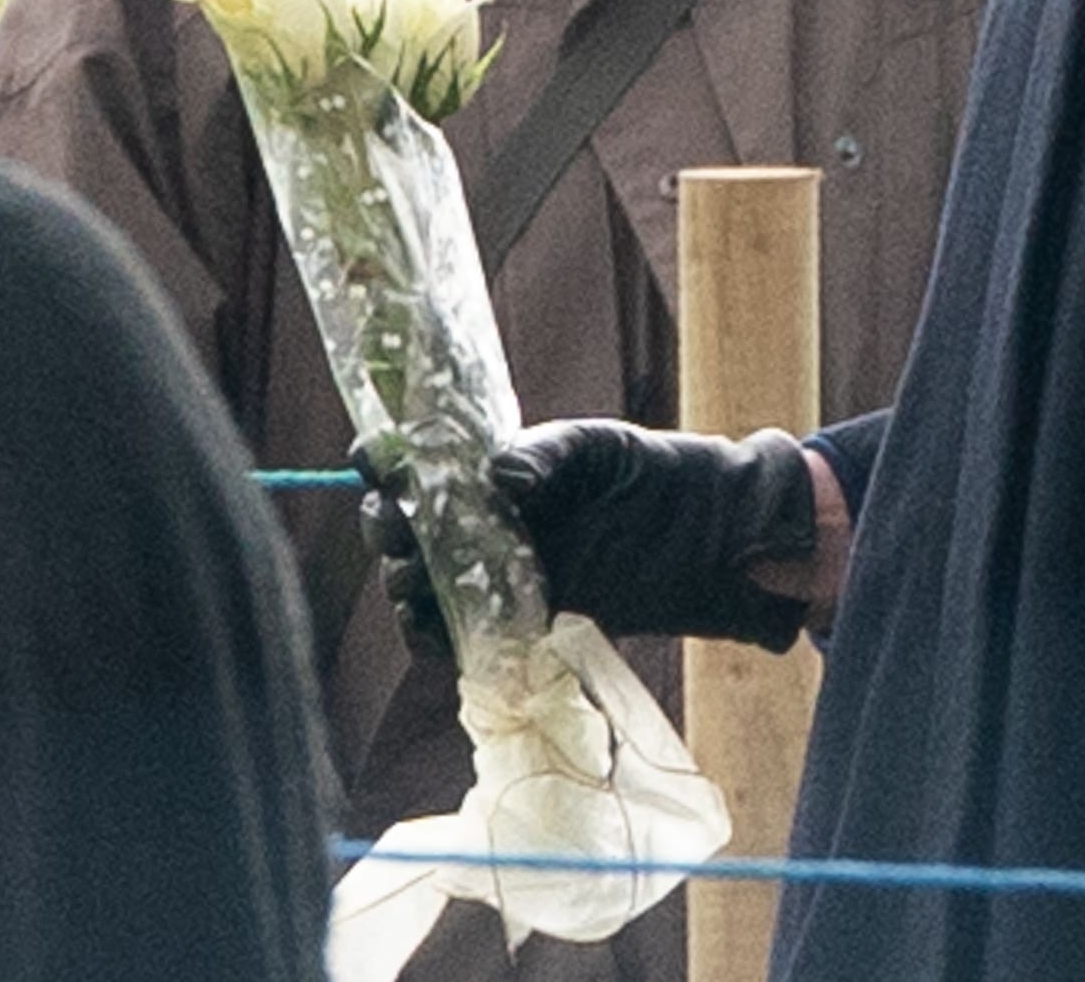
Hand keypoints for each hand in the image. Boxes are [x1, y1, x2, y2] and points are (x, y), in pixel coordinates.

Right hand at [356, 420, 827, 657]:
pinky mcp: (524, 616)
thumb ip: (548, 454)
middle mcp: (486, 521)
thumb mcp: (599, 448)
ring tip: (413, 581)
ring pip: (425, 584)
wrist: (709, 534)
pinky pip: (463, 633)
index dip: (387, 461)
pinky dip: (436, 636)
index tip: (375, 458)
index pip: (421, 464)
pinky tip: (432, 628)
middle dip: (389, 526)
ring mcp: (500, 571)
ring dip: (405, 585)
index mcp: (494, 470)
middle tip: (395, 525)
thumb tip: (496, 471)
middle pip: (408, 528)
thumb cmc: (652, 472)